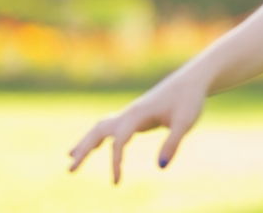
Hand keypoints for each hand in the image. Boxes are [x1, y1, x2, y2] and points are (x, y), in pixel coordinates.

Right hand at [66, 73, 207, 184]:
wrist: (192, 80)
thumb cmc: (190, 100)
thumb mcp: (186, 122)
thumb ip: (173, 143)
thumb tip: (159, 167)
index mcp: (139, 113)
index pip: (119, 140)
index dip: (115, 161)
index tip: (116, 182)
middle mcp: (130, 112)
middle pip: (99, 130)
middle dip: (83, 150)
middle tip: (69, 170)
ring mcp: (131, 113)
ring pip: (101, 127)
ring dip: (86, 142)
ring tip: (70, 158)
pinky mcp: (136, 115)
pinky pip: (111, 128)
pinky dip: (99, 138)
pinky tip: (95, 148)